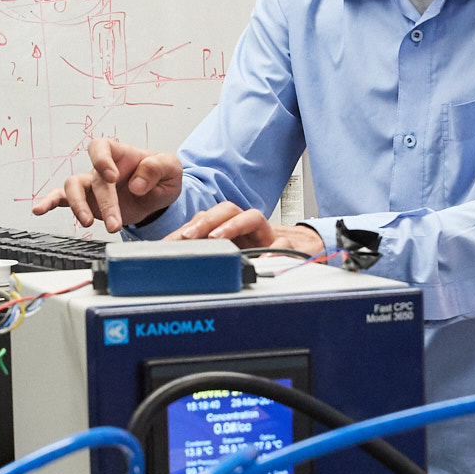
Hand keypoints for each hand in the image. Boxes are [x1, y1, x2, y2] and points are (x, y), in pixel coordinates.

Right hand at [31, 136, 183, 232]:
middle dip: (104, 202)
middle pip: (93, 179)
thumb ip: (159, 168)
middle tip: (115, 223)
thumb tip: (136, 182)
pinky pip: (62, 198)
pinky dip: (49, 202)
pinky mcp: (87, 202)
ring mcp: (91, 185)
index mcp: (119, 153)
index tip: (112, 176)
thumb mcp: (172, 168)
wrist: (158, 197)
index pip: (100, 146)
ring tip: (88, 223)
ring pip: (72, 187)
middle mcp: (101, 168)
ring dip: (79, 206)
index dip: (101, 159)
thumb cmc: (161, 176)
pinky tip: (39, 209)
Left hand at [169, 202, 323, 255]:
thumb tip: (173, 263)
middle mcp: (248, 226)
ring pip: (253, 217)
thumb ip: (206, 253)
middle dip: (205, 221)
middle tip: (188, 236)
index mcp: (231, 226)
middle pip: (227, 210)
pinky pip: (282, 245)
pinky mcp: (288, 245)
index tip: (170, 243)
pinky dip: (272, 251)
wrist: (304, 249)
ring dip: (233, 225)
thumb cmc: (261, 250)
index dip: (187, 227)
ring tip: (218, 238)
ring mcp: (267, 233)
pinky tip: (260, 260)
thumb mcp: (231, 252)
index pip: (207, 217)